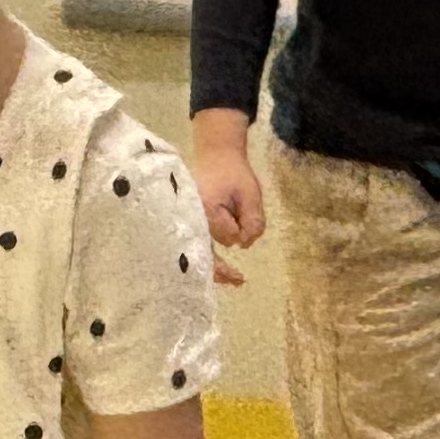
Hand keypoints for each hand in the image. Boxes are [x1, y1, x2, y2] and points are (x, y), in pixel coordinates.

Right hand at [191, 113, 263, 287]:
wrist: (215, 156)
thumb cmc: (234, 173)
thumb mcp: (251, 194)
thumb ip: (252, 221)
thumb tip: (244, 245)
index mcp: (206, 209)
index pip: (229, 234)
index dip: (241, 229)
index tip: (247, 224)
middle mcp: (191, 219)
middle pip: (209, 252)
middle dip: (223, 269)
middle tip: (239, 281)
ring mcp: (187, 223)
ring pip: (206, 249)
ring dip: (221, 251)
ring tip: (233, 247)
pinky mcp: (189, 225)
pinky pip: (197, 247)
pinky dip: (210, 260)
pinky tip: (221, 274)